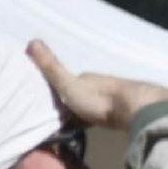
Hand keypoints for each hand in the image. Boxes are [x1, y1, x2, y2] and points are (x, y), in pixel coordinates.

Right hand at [27, 41, 167, 129]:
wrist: (135, 109)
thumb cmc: (98, 98)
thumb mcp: (68, 84)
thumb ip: (52, 68)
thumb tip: (32, 41)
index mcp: (87, 79)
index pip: (68, 84)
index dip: (58, 92)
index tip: (49, 105)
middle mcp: (102, 85)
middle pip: (84, 95)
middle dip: (75, 104)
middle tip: (63, 120)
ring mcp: (116, 98)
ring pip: (98, 105)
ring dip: (90, 113)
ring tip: (78, 126)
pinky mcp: (127, 113)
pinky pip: (110, 117)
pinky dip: (102, 120)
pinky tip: (100, 127)